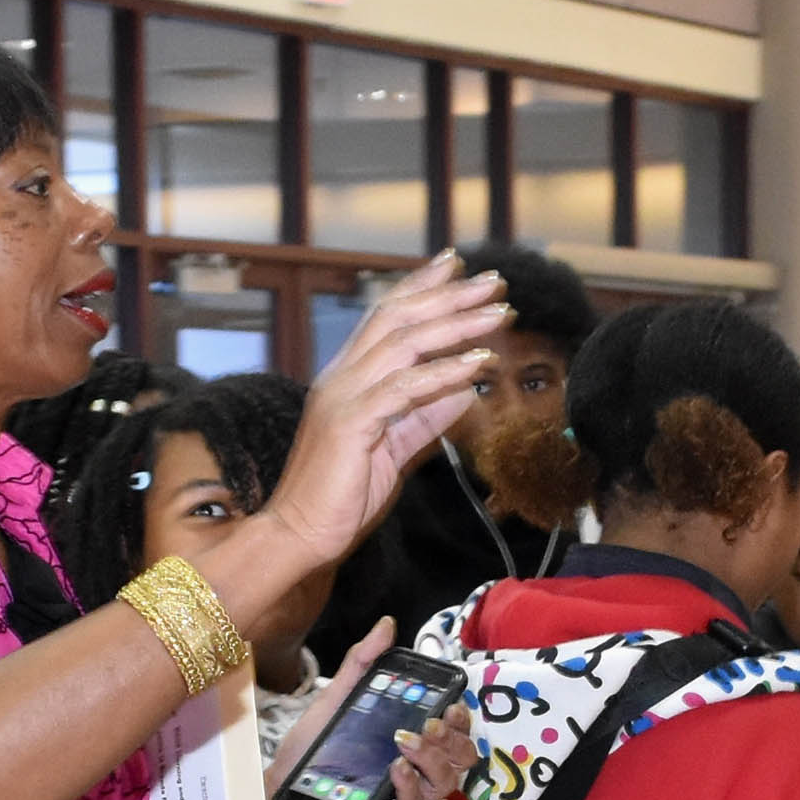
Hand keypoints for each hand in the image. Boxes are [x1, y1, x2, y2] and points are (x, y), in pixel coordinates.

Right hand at [256, 254, 516, 565]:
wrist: (301, 534)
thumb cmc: (345, 494)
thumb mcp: (396, 448)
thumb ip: (427, 417)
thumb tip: (467, 391)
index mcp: (349, 377)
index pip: (387, 318)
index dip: (422, 287)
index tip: (457, 265)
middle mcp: (342, 376)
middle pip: (399, 318)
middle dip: (449, 295)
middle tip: (494, 280)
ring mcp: (343, 396)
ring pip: (404, 343)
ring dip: (456, 324)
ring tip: (499, 312)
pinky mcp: (351, 423)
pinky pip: (404, 389)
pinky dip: (444, 373)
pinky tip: (478, 365)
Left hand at [267, 622, 479, 799]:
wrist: (276, 789)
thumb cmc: (310, 748)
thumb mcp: (337, 698)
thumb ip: (363, 663)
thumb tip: (386, 624)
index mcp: (410, 740)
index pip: (455, 732)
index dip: (463, 720)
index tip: (453, 704)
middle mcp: (414, 770)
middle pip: (460, 759)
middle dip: (453, 740)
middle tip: (432, 724)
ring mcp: (402, 799)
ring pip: (444, 784)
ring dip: (432, 760)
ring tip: (405, 741)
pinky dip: (407, 786)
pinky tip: (394, 768)